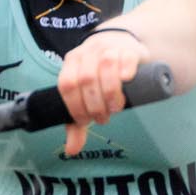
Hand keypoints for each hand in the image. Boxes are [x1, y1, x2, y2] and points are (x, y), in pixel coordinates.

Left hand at [56, 27, 150, 157]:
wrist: (119, 43)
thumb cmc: (99, 75)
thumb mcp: (85, 95)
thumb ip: (77, 122)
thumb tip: (71, 151)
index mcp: (71, 62)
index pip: (67, 85)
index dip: (75, 106)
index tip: (87, 121)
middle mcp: (87, 53)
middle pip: (86, 79)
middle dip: (95, 104)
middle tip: (104, 118)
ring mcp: (108, 48)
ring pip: (106, 67)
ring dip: (110, 92)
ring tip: (116, 108)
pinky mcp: (128, 49)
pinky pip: (125, 58)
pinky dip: (125, 72)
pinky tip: (127, 84)